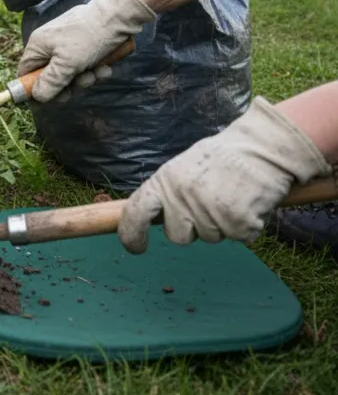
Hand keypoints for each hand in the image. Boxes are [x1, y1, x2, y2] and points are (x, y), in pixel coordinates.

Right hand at [16, 0, 155, 102]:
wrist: (118, 15)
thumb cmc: (87, 38)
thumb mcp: (67, 65)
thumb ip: (50, 83)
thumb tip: (37, 96)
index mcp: (37, 46)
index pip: (25, 73)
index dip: (35, 88)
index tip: (53, 98)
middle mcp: (49, 45)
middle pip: (50, 77)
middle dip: (68, 84)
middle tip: (83, 82)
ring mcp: (66, 45)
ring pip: (70, 73)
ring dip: (86, 78)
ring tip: (99, 71)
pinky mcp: (83, 44)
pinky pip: (84, 65)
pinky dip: (95, 69)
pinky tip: (106, 66)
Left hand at [117, 98, 331, 252]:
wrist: (262, 147)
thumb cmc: (222, 157)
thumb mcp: (182, 168)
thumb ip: (168, 192)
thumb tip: (151, 216)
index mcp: (164, 182)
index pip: (136, 213)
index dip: (131, 234)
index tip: (136, 247)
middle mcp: (182, 199)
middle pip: (178, 237)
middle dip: (191, 229)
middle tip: (209, 204)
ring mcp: (210, 213)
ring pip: (210, 237)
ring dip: (221, 225)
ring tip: (231, 196)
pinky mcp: (238, 224)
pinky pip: (239, 237)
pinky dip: (246, 226)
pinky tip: (249, 203)